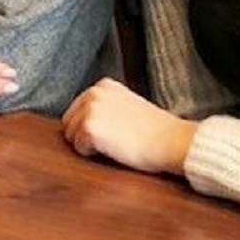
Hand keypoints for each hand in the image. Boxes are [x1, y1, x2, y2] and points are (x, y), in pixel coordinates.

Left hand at [62, 79, 194, 173]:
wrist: (170, 140)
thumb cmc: (155, 130)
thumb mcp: (127, 105)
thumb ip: (105, 106)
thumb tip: (84, 119)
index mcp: (103, 85)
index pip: (77, 110)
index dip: (89, 127)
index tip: (112, 131)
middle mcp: (93, 93)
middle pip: (69, 123)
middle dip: (84, 135)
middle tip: (113, 140)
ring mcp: (90, 109)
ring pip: (72, 136)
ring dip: (89, 145)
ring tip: (115, 143)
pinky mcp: (89, 128)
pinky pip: (79, 148)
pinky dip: (92, 154)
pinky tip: (114, 149)